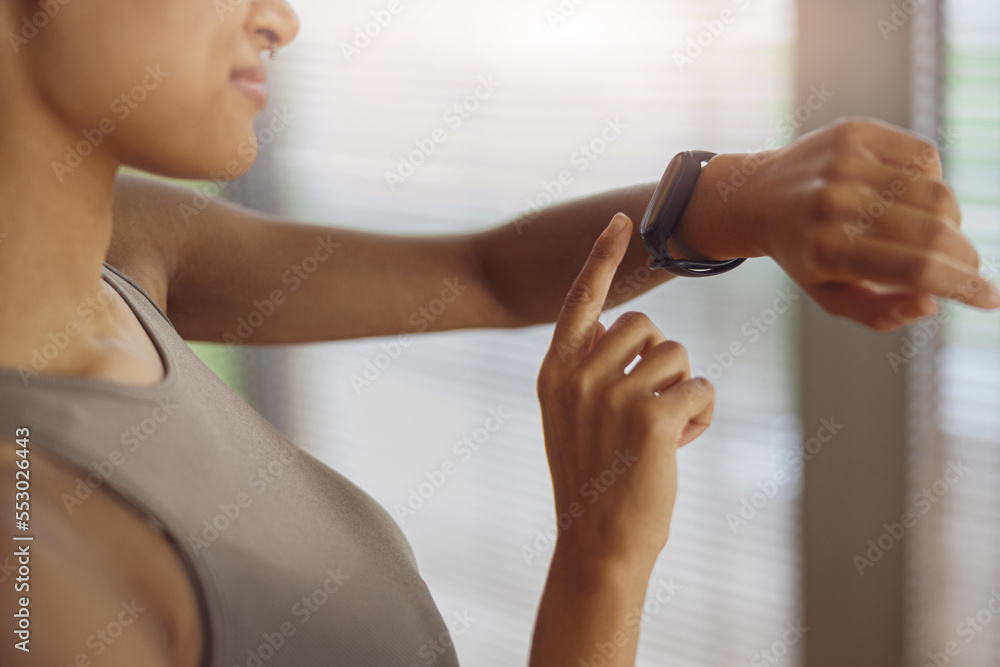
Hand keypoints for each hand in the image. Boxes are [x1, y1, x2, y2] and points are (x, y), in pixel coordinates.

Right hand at [536, 213, 714, 569]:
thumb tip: (628, 325)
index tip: (624, 221)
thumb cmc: (593, 478)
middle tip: (650, 404)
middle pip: (644, 324)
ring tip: (663, 430)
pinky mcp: (650, 417)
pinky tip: (680, 443)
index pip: (582, 299)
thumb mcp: (572, 416)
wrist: (597, 542)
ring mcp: (611, 394)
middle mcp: (577, 374)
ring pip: (676, 354)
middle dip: (660, 359)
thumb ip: (588, 368)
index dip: (603, 257)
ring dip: (681, 388)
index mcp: (555, 370)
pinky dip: (700, 415)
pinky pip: (699, 388)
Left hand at [719, 116, 999, 331]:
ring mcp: (845, 165)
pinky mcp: (854, 134)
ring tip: (933, 234)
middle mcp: (836, 205)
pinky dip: (933, 181)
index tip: (990, 299)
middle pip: (934, 232)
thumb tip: (931, 304)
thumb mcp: (830, 297)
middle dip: (963, 257)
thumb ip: (880, 313)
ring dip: (950, 221)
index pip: (918, 269)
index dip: (964, 286)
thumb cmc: (804, 254)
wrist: (758, 196)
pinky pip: (925, 157)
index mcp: (828, 252)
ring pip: (936, 193)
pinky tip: (912, 197)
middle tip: (964, 268)